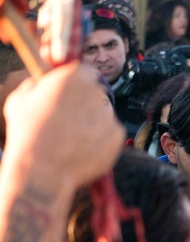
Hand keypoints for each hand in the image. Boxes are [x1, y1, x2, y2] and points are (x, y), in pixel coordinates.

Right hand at [3, 62, 123, 187]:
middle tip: (70, 120)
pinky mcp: (117, 135)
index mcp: (73, 77)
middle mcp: (95, 92)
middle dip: (86, 103)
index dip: (79, 83)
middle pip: (96, 93)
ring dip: (93, 122)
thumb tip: (42, 83)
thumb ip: (36, 85)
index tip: (73, 93)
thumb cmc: (28, 135)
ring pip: (103, 114)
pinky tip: (83, 148)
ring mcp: (109, 114)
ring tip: (73, 137)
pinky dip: (101, 140)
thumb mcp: (19, 100)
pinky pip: (110, 133)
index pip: (86, 71)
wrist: (43, 170)